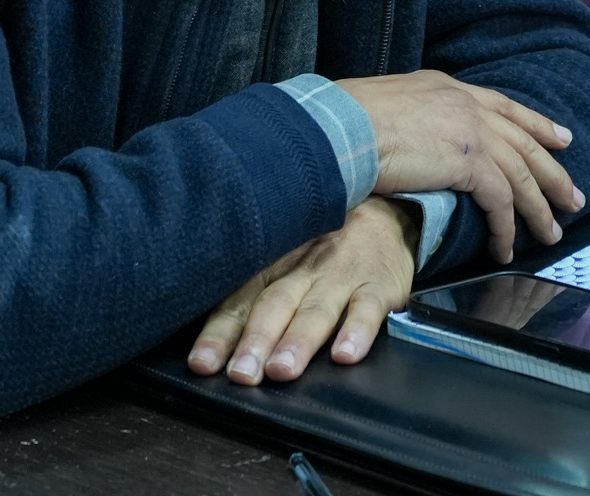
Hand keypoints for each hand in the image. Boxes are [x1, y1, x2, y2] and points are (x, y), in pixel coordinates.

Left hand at [187, 196, 417, 383]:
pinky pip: (368, 307)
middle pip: (275, 305)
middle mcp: (304, 270)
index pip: (240, 301)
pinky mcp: (378, 285)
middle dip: (256, 340)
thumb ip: (253, 298)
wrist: (386, 215)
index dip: (220, 333)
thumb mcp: (285, 262)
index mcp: (275, 267)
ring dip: (298, 340)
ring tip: (282, 369)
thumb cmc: (325, 249)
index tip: (202, 363)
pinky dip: (357, 331)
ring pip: (316, 309)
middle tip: (242, 373)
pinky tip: (346, 354)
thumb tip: (211, 350)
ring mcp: (342, 277)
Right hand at [334, 69, 583, 262]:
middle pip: (525, 142)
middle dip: (553, 172)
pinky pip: (501, 201)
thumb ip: (412, 118)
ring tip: (551, 234)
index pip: (504, 107)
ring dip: (539, 209)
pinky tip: (505, 247)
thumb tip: (409, 138)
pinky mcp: (471, 164)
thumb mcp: (386, 104)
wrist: (341, 126)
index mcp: (449, 89)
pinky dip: (506, 228)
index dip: (536, 124)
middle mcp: (469, 106)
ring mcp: (474, 133)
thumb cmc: (345, 120)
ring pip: (522, 175)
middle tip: (573, 196)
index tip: (560, 138)